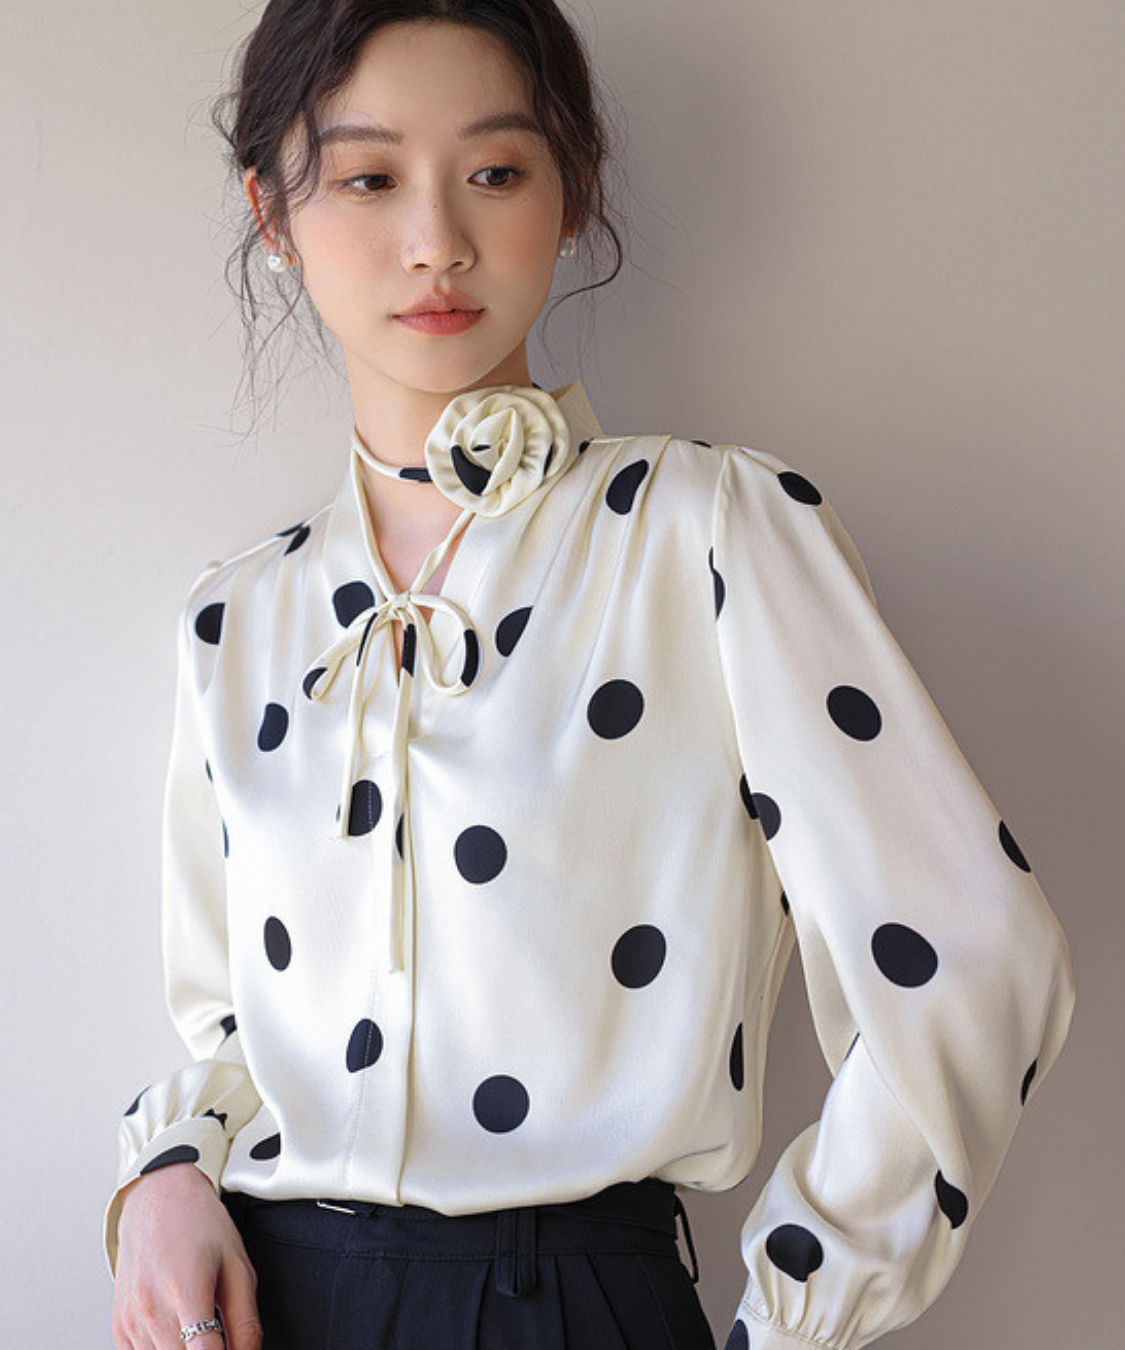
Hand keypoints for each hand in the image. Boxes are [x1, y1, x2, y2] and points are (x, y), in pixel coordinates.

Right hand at [111, 1161, 261, 1349]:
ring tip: (199, 1327)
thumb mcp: (237, 1264)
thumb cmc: (198, 1224)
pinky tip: (178, 1332)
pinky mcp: (119, 1328)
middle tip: (220, 1332)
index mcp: (185, 1291)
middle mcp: (151, 1310)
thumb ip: (246, 1319)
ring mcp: (130, 1321)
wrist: (158, 1198)